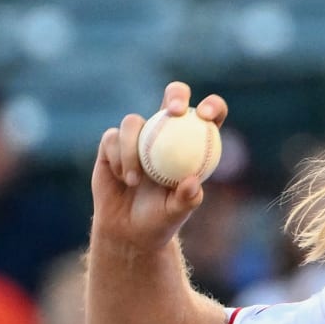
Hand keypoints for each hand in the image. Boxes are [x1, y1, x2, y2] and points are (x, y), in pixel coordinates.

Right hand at [90, 82, 227, 253]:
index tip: (205, 115)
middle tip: (174, 111)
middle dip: (177, 94)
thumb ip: (187, 198)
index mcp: (192, 144)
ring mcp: (138, 135)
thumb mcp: (177, 213)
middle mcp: (165, 132)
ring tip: (134, 181)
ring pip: (133, 122)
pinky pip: (112, 138)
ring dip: (132, 149)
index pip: (209, 117)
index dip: (212, 106)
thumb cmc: (160, 219)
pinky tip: (123, 178)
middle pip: (173, 97)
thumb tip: (192, 181)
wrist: (128, 229)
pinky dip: (119, 158)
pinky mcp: (112, 142)